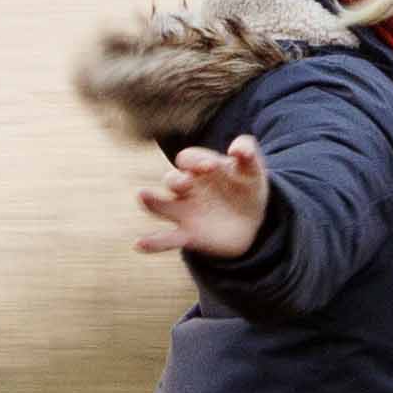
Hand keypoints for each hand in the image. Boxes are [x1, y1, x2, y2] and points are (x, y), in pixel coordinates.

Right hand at [135, 136, 273, 258]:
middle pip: (171, 179)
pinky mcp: (188, 236)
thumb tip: (237, 148)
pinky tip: (140, 244)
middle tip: (186, 182)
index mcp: (200, 167)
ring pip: (161, 205)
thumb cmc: (246, 187)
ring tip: (142, 196)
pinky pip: (167, 239)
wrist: (252, 221)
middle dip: (176, 180)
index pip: (189, 158)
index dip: (195, 160)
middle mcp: (187, 188)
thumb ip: (247, 152)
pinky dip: (153, 242)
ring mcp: (185, 212)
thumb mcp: (252, 169)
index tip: (210, 166)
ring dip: (152, 201)